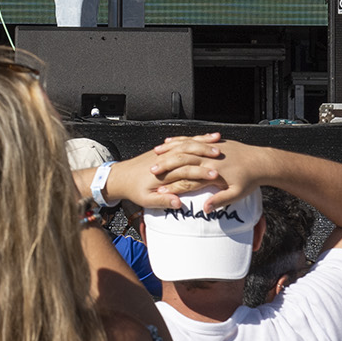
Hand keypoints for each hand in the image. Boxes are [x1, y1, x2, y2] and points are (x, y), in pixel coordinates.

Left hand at [102, 134, 223, 208]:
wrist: (119, 177)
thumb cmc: (133, 190)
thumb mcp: (146, 201)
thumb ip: (163, 201)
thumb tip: (179, 203)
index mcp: (163, 173)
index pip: (186, 171)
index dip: (201, 173)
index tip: (217, 175)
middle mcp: (165, 159)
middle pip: (189, 153)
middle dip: (206, 152)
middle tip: (222, 154)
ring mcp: (164, 152)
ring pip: (187, 143)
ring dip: (202, 142)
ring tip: (218, 142)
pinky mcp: (164, 150)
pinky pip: (182, 141)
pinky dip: (195, 138)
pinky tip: (206, 137)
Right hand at [159, 137, 266, 210]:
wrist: (261, 161)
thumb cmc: (249, 179)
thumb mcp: (237, 194)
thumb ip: (220, 200)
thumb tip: (206, 208)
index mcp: (212, 169)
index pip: (187, 173)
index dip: (172, 180)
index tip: (158, 186)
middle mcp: (209, 157)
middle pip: (182, 157)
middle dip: (165, 163)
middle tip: (151, 169)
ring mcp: (210, 148)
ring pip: (185, 145)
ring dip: (169, 149)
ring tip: (156, 152)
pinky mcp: (213, 143)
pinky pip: (192, 139)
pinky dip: (180, 140)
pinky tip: (170, 141)